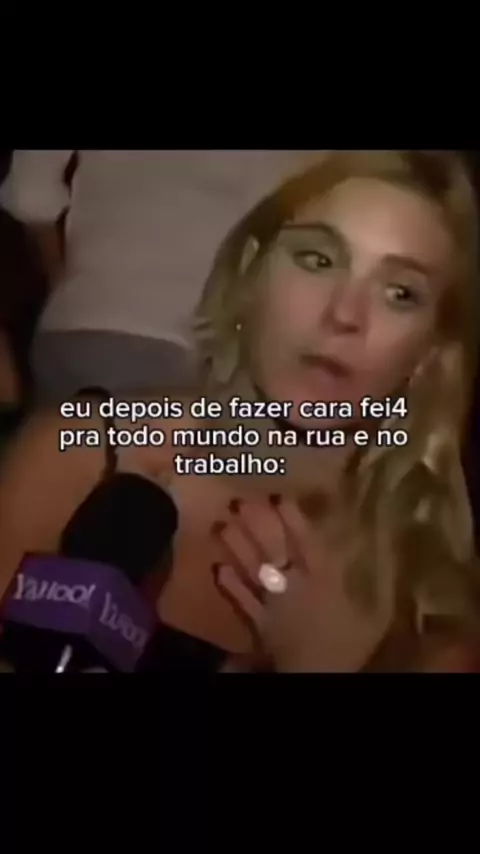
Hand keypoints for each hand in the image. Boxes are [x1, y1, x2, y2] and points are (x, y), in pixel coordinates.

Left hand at [211, 495, 394, 672]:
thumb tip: (387, 549)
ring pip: (251, 570)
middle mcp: (294, 585)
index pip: (305, 542)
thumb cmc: (350, 645)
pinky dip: (229, 586)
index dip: (291, 518)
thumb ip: (377, 582)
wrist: (320, 677)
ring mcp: (273, 603)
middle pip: (272, 550)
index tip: (277, 496)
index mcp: (323, 579)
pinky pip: (241, 601)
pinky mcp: (258, 624)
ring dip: (236, 548)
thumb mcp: (374, 613)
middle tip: (238, 502)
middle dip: (255, 525)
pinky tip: (217, 567)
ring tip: (221, 525)